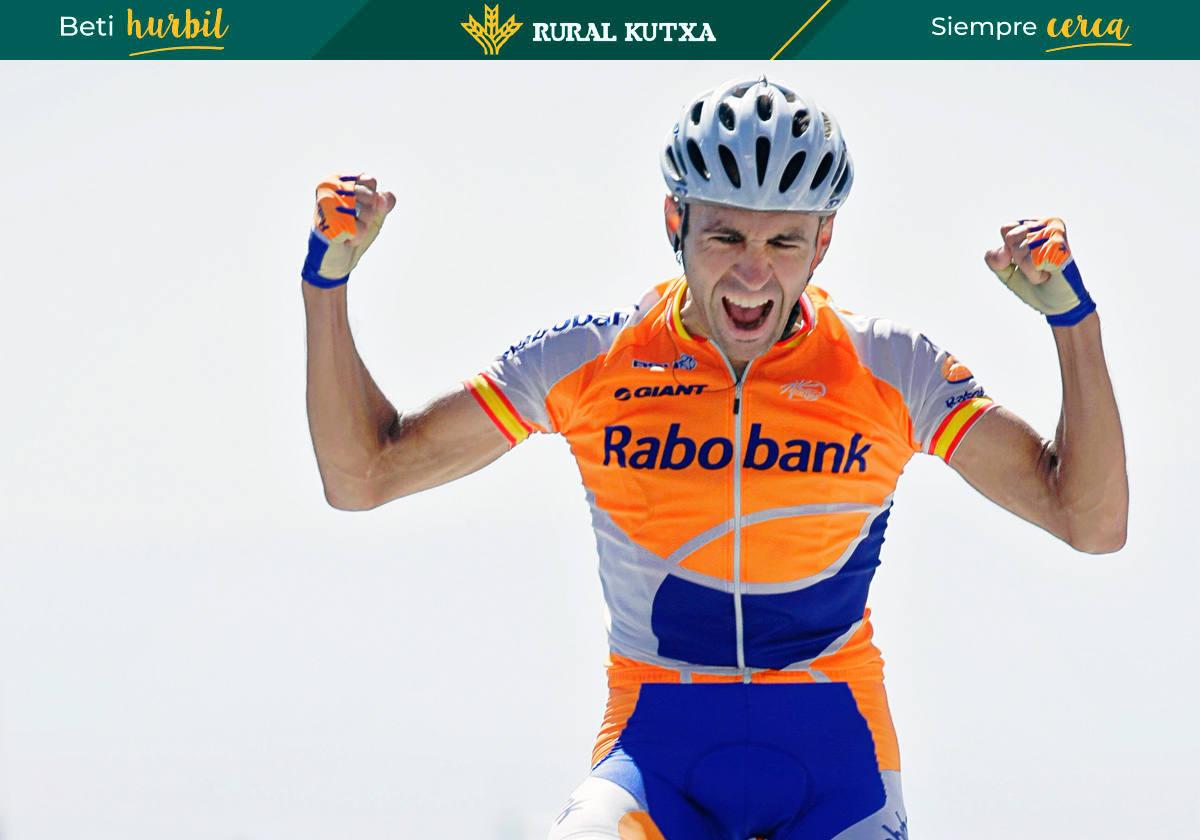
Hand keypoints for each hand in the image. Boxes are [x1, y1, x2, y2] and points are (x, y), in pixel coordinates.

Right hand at [300, 173, 395, 288]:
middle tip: (352, 221)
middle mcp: (330, 187)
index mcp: (338, 181)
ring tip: (348, 229)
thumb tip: (383, 198)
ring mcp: (327, 203)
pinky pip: (360, 228)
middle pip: (371, 195)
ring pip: (367, 210)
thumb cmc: (352, 232)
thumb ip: (383, 203)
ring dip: (363, 226)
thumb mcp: (373, 216)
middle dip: (369, 213)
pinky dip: (358, 237)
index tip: (358, 209)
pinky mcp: (328, 220)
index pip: (370, 181)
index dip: (373, 200)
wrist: (336, 259)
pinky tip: (344, 238)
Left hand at [983, 217, 1095, 325]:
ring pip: (1019, 250)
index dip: (1008, 251)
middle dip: (1018, 260)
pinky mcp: (1061, 247)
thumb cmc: (1033, 285)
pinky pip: (1030, 262)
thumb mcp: (1006, 271)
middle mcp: (1049, 223)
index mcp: (1036, 224)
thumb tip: (1003, 252)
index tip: (1026, 260)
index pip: (1006, 228)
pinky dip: (1034, 275)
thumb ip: (995, 259)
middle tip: (1037, 266)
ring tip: (1044, 271)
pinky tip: (1049, 274)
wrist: (1057, 305)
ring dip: (1028, 270)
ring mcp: (1057, 233)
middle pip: (1011, 237)